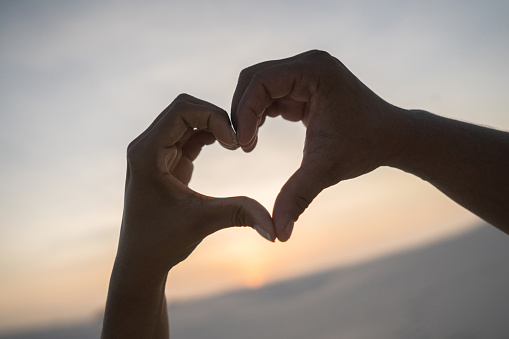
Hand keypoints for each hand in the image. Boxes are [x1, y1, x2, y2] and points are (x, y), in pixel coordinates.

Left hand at [121, 94, 274, 275]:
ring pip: (188, 120)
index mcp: (147, 153)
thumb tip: (276, 230)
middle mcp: (147, 146)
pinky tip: (228, 146)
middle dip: (216, 117)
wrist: (141, 260)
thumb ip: (239, 215)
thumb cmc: (161, 242)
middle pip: (184, 109)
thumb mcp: (202, 222)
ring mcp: (156, 152)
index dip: (212, 117)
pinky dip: (210, 136)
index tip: (234, 143)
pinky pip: (190, 135)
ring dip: (214, 126)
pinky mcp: (167, 161)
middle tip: (238, 140)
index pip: (181, 111)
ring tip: (236, 144)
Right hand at [231, 50, 400, 241]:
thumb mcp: (326, 170)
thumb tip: (279, 236)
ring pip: (258, 85)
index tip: (244, 147)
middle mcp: (308, 63)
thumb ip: (298, 198)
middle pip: (253, 78)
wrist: (391, 137)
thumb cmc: (364, 148)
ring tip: (248, 144)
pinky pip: (269, 93)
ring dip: (248, 113)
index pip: (260, 82)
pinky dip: (259, 113)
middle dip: (241, 111)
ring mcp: (306, 71)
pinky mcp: (304, 83)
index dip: (244, 112)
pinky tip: (257, 137)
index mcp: (314, 70)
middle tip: (240, 145)